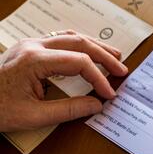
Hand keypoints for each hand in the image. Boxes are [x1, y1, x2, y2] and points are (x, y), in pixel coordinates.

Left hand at [0, 30, 126, 131]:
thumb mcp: (33, 116)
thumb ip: (69, 110)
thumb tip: (97, 105)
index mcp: (34, 60)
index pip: (79, 62)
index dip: (99, 78)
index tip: (110, 94)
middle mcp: (34, 46)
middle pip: (79, 42)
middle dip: (104, 56)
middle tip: (122, 69)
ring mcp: (31, 44)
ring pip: (71, 37)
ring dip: (95, 46)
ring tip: (114, 55)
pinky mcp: (30, 49)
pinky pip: (61, 40)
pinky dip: (80, 46)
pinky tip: (89, 51)